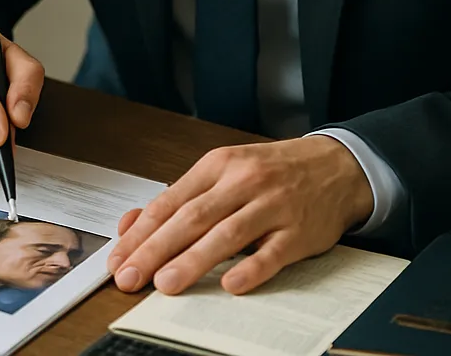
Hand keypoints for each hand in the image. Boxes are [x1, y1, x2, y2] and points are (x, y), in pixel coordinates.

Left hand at [107, 135, 373, 295]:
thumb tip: (134, 224)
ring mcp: (272, 205)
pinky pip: (273, 253)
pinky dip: (251, 269)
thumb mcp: (222, 172)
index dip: (141, 232)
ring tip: (166, 283)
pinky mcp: (299, 231)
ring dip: (193, 260)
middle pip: (191, 218)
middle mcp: (241, 182)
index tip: (118, 257)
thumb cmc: (268, 172)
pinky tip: (230, 284)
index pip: (170, 201)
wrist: (332, 165)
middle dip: (155, 249)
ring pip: (226, 234)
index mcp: (216, 165)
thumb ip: (181, 197)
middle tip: (130, 276)